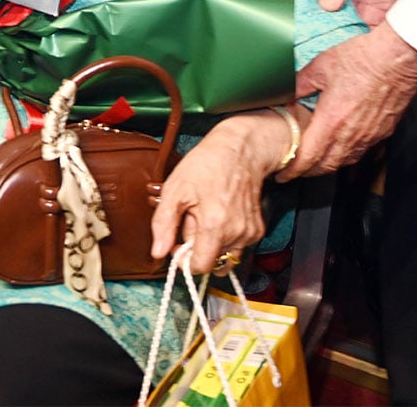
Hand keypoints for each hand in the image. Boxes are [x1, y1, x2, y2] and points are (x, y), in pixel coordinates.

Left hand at [149, 112, 292, 271]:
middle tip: (193, 218)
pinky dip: (226, 235)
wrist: (240, 150)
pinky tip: (221, 212)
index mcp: (215, 225)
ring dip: (212, 241)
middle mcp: (237, 233)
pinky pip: (237, 245)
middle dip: (198, 246)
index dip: (184, 259)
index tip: (178, 243)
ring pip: (224, 254)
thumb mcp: (175, 189)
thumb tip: (158, 253)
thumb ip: (163, 224)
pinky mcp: (258, 230)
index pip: (200, 266)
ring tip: (207, 214)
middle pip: (211, 260)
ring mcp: (250, 232)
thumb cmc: (206, 165)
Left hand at [286, 24, 416, 176]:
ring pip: (345, 161)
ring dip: (329, 165)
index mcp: (332, 121)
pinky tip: (343, 148)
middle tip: (296, 170)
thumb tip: (286, 93)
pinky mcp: (383, 131)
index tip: (283, 175)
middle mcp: (351, 134)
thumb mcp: (321, 67)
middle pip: (326, 165)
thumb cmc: (363, 59)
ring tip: (316, 162)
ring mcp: (369, 135)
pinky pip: (362, 151)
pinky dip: (348, 155)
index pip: (308, 157)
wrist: (397, 57)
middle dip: (308, 172)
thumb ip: (300, 84)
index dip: (293, 170)